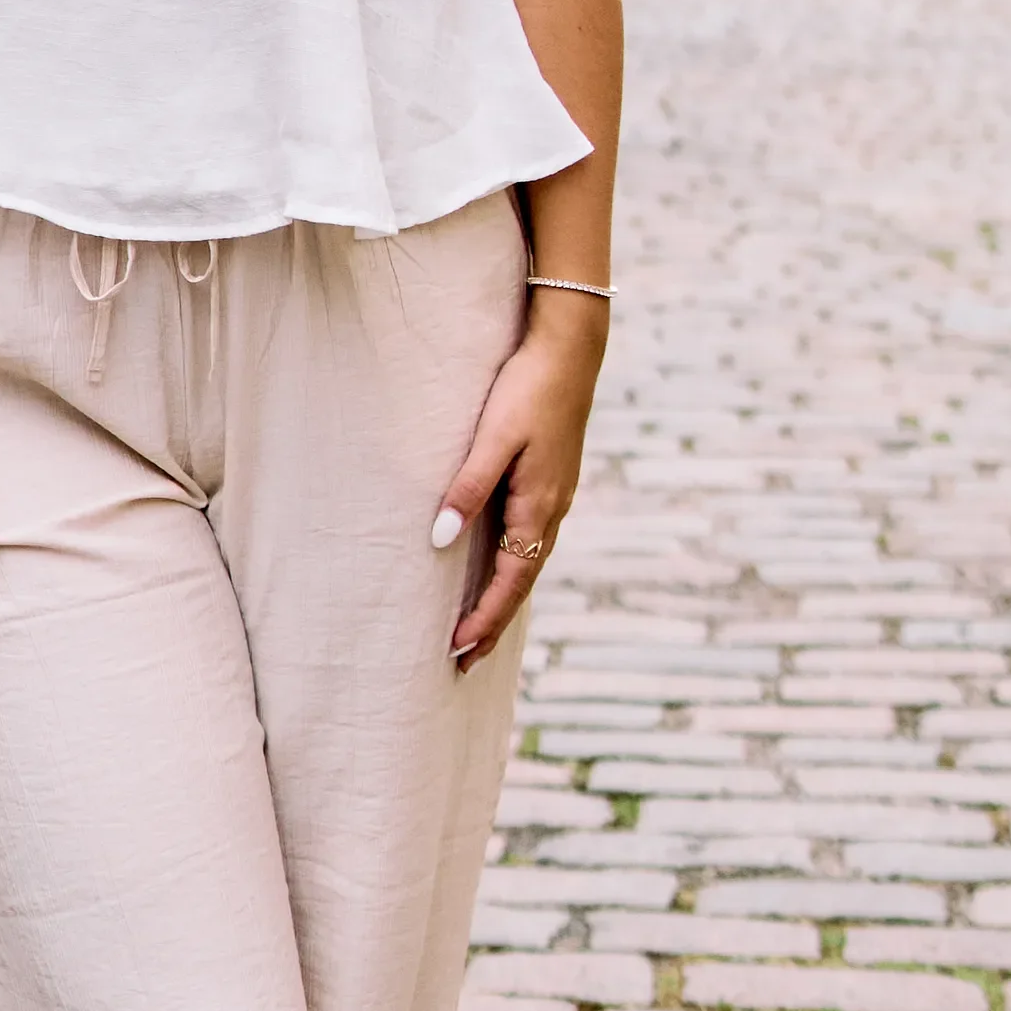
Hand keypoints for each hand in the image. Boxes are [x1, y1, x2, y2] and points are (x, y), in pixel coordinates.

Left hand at [433, 292, 606, 667]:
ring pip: (529, 561)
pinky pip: (532, 538)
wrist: (571, 348)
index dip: (484, 618)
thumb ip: (467, 488)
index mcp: (538, 506)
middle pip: (521, 581)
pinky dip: (514, 566)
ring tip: (478, 626)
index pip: (509, 581)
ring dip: (504, 597)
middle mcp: (553, 509)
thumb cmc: (527, 388)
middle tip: (464, 662)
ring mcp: (557, 495)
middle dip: (493, 622)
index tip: (457, 650)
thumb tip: (438, 539)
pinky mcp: (553, 479)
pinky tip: (502, 564)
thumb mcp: (493, 438)